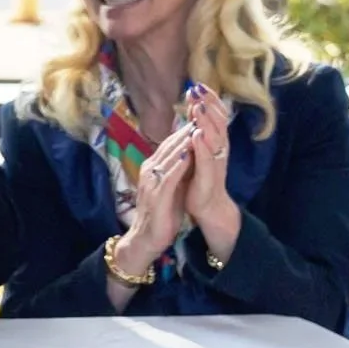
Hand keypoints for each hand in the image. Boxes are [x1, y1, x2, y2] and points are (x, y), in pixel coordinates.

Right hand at [111, 122, 195, 287]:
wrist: (145, 238)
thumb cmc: (161, 212)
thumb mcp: (171, 185)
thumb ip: (179, 168)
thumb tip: (191, 150)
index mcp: (155, 166)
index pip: (172, 141)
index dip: (188, 126)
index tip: (203, 112)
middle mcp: (151, 169)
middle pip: (170, 143)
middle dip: (187, 126)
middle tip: (202, 109)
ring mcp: (152, 181)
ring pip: (168, 155)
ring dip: (183, 140)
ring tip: (197, 124)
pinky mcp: (156, 195)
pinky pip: (168, 176)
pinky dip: (178, 164)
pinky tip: (188, 154)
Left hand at [182, 82, 241, 259]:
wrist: (207, 207)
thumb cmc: (200, 177)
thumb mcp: (198, 151)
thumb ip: (197, 132)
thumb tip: (194, 110)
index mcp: (215, 142)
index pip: (214, 116)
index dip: (208, 100)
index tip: (198, 84)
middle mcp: (219, 150)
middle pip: (217, 122)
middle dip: (208, 104)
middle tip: (199, 88)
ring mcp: (215, 163)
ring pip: (214, 138)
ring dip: (207, 121)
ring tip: (198, 106)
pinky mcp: (209, 178)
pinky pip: (207, 160)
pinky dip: (203, 147)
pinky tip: (197, 136)